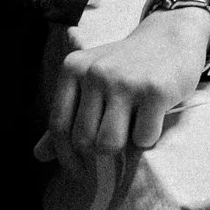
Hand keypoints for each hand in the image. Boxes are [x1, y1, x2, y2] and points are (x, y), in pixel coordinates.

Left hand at [43, 7, 209, 160]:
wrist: (171, 37)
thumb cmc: (126, 66)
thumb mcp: (90, 82)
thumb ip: (66, 116)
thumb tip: (39, 155)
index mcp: (73, 68)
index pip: (58, 126)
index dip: (66, 157)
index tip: (79, 173)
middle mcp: (96, 72)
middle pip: (84, 140)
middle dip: (98, 156)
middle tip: (112, 154)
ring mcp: (126, 80)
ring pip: (109, 144)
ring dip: (122, 151)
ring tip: (130, 135)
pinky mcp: (155, 91)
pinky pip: (143, 139)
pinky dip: (147, 139)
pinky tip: (152, 121)